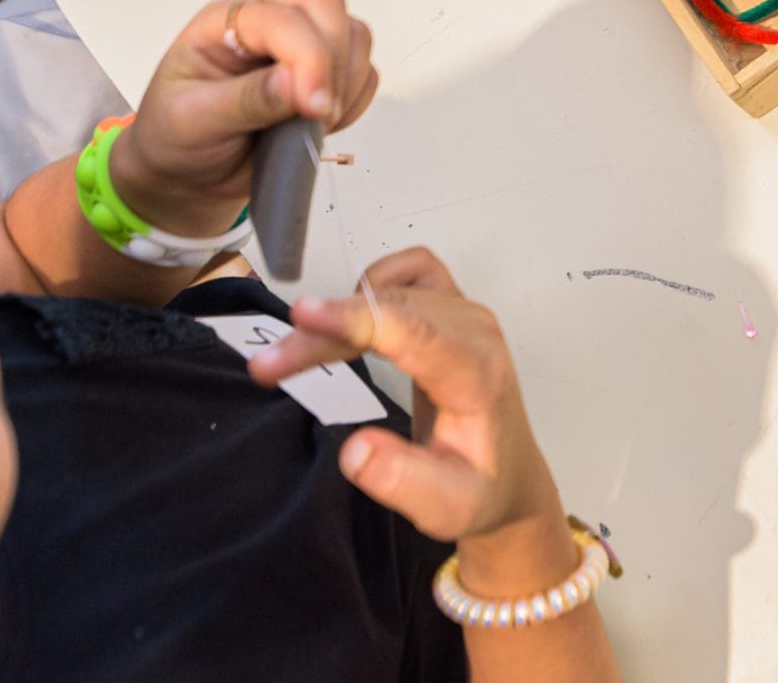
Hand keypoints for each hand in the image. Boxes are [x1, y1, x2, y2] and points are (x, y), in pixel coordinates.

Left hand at [111, 0, 378, 235]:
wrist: (188, 177)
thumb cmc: (176, 142)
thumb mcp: (192, 122)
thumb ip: (244, 101)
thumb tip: (293, 84)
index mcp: (225, 23)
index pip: (283, 17)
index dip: (308, 57)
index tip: (314, 106)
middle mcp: (265, 24)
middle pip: (326, 7)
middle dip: (332, 61)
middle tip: (318, 113)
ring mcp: (299, 45)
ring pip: (354, 35)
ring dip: (346, 82)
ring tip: (311, 123)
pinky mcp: (325, 72)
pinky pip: (364, 72)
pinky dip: (355, 100)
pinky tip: (319, 124)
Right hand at [250, 248, 566, 550]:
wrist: (509, 476)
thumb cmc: (478, 491)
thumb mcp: (446, 507)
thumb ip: (403, 482)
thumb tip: (355, 451)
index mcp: (477, 376)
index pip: (416, 333)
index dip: (358, 319)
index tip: (303, 316)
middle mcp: (475, 333)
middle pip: (390, 310)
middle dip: (323, 333)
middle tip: (267, 368)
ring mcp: (466, 315)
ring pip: (392, 287)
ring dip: (339, 312)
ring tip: (295, 353)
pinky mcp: (453, 310)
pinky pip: (410, 270)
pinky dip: (371, 285)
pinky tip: (347, 320)